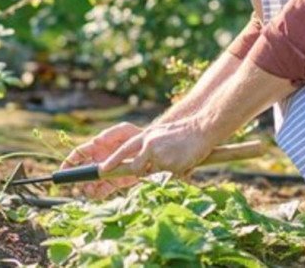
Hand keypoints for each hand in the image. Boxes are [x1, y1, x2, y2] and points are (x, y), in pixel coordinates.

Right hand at [61, 122, 141, 198]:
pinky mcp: (115, 182)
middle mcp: (99, 161)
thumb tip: (95, 141)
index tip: (64, 168)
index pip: (79, 154)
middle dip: (77, 177)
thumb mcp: (124, 130)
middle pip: (82, 171)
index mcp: (97, 148)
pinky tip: (97, 193)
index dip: (70, 161)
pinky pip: (102, 190)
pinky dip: (98, 193)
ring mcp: (106, 172)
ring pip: (90, 183)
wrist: (151, 150)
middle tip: (77, 182)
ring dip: (86, 187)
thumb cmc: (135, 136)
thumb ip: (109, 134)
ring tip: (89, 189)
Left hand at [100, 117, 215, 181]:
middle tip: (153, 170)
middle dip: (143, 172)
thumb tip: (142, 162)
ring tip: (178, 158)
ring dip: (165, 171)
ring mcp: (160, 157)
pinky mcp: (171, 166)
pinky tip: (186, 162)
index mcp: (146, 136)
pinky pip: (170, 177)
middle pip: (136, 169)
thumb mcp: (162, 133)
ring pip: (155, 174)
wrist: (202, 128)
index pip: (124, 150)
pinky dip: (177, 173)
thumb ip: (150, 145)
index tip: (102, 169)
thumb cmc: (184, 132)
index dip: (113, 160)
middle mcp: (150, 146)